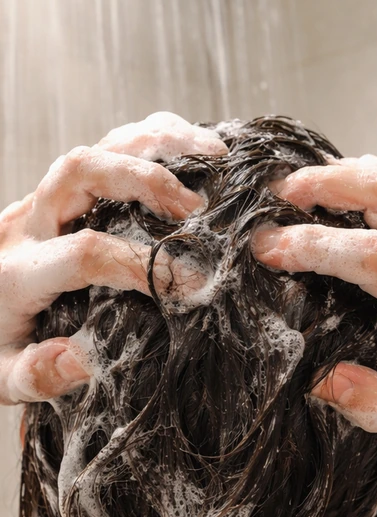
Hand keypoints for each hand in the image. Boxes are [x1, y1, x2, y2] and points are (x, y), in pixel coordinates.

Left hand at [0, 112, 225, 403]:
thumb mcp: (1, 377)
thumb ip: (36, 374)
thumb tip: (83, 361)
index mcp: (14, 274)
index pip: (84, 253)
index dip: (143, 264)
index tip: (192, 285)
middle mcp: (27, 225)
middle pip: (81, 173)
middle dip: (146, 180)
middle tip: (199, 209)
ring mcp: (44, 201)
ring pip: (97, 147)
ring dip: (158, 144)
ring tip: (216, 157)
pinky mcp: (63, 192)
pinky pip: (107, 146)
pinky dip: (153, 138)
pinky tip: (195, 150)